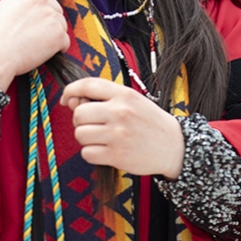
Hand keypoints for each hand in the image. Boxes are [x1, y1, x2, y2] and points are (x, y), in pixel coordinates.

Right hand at [0, 0, 70, 91]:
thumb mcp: (2, 9)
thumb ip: (19, 5)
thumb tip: (29, 12)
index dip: (44, 9)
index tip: (41, 19)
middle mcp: (41, 1)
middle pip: (56, 9)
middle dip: (51, 22)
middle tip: (41, 35)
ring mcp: (51, 17)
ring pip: (61, 25)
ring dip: (54, 35)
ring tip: (39, 45)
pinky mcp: (58, 34)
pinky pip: (65, 42)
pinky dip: (59, 49)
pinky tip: (46, 53)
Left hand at [61, 78, 185, 178]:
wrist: (173, 146)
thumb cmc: (148, 121)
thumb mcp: (131, 100)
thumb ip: (104, 97)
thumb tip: (71, 101)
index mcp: (123, 94)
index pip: (87, 85)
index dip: (70, 90)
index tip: (67, 98)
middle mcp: (120, 112)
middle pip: (79, 113)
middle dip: (80, 120)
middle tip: (92, 124)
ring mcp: (118, 134)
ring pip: (80, 134)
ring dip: (85, 138)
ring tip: (100, 138)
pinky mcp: (117, 155)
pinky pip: (87, 153)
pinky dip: (92, 153)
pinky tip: (105, 150)